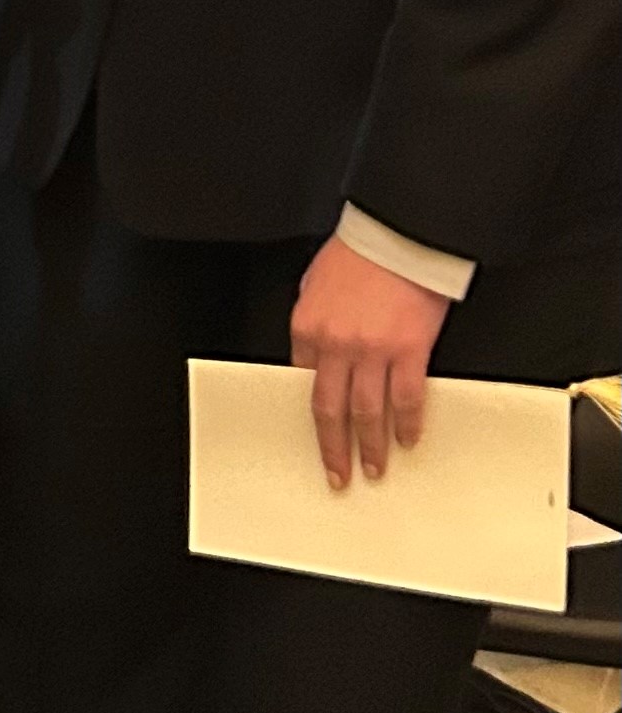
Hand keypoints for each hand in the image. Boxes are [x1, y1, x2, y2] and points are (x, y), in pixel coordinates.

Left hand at [288, 233, 450, 487]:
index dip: (312, 413)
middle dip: (333, 447)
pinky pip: (407, 399)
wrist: (395, 238)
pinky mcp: (409, 351)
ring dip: (370, 446)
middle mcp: (336, 345)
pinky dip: (407, 424)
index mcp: (307, 327)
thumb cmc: (356, 256)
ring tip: (374, 468)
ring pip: (368, 412)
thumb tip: (314, 360)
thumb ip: (313, 325)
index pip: (303, 382)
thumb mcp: (314, 287)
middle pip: (330, 409)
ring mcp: (373, 351)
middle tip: (338, 474)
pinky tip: (407, 440)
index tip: (318, 434)